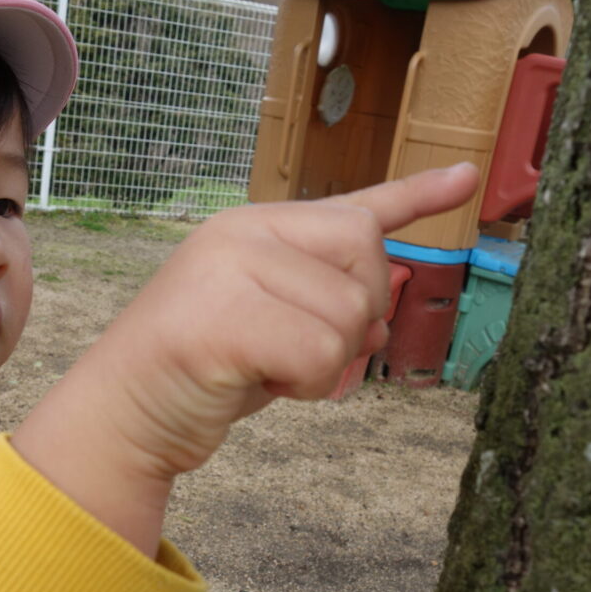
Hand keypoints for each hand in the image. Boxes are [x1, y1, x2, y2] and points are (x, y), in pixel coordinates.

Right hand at [13, 163, 478, 555]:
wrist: (122, 413)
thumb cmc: (200, 372)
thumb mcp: (267, 322)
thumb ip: (317, 303)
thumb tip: (378, 323)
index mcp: (255, 228)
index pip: (352, 208)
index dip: (416, 196)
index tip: (468, 178)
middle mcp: (244, 234)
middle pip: (366, 255)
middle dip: (358, 314)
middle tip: (305, 349)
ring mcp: (230, 268)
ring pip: (348, 313)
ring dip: (325, 363)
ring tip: (270, 368)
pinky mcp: (224, 317)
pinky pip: (319, 352)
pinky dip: (306, 384)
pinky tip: (263, 382)